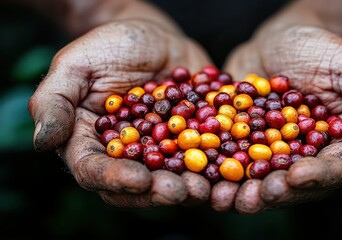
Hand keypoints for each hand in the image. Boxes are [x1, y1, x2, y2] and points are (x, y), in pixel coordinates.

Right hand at [28, 19, 213, 207]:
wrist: (151, 33)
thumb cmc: (108, 46)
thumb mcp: (75, 65)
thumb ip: (55, 101)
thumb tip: (43, 142)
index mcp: (93, 144)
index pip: (96, 172)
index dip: (116, 179)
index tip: (138, 179)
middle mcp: (128, 155)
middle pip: (139, 185)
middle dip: (159, 191)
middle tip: (180, 191)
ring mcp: (163, 149)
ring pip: (174, 177)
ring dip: (191, 186)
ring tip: (206, 186)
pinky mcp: (193, 138)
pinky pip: (205, 154)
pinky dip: (218, 162)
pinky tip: (231, 163)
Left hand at [216, 26, 341, 212]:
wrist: (280, 41)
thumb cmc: (321, 49)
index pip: (337, 167)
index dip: (319, 175)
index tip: (297, 175)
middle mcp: (308, 156)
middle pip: (295, 184)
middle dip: (274, 192)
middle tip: (254, 196)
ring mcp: (274, 154)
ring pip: (260, 179)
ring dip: (241, 191)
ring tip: (224, 196)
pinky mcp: (245, 144)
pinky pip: (231, 160)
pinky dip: (217, 169)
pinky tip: (202, 174)